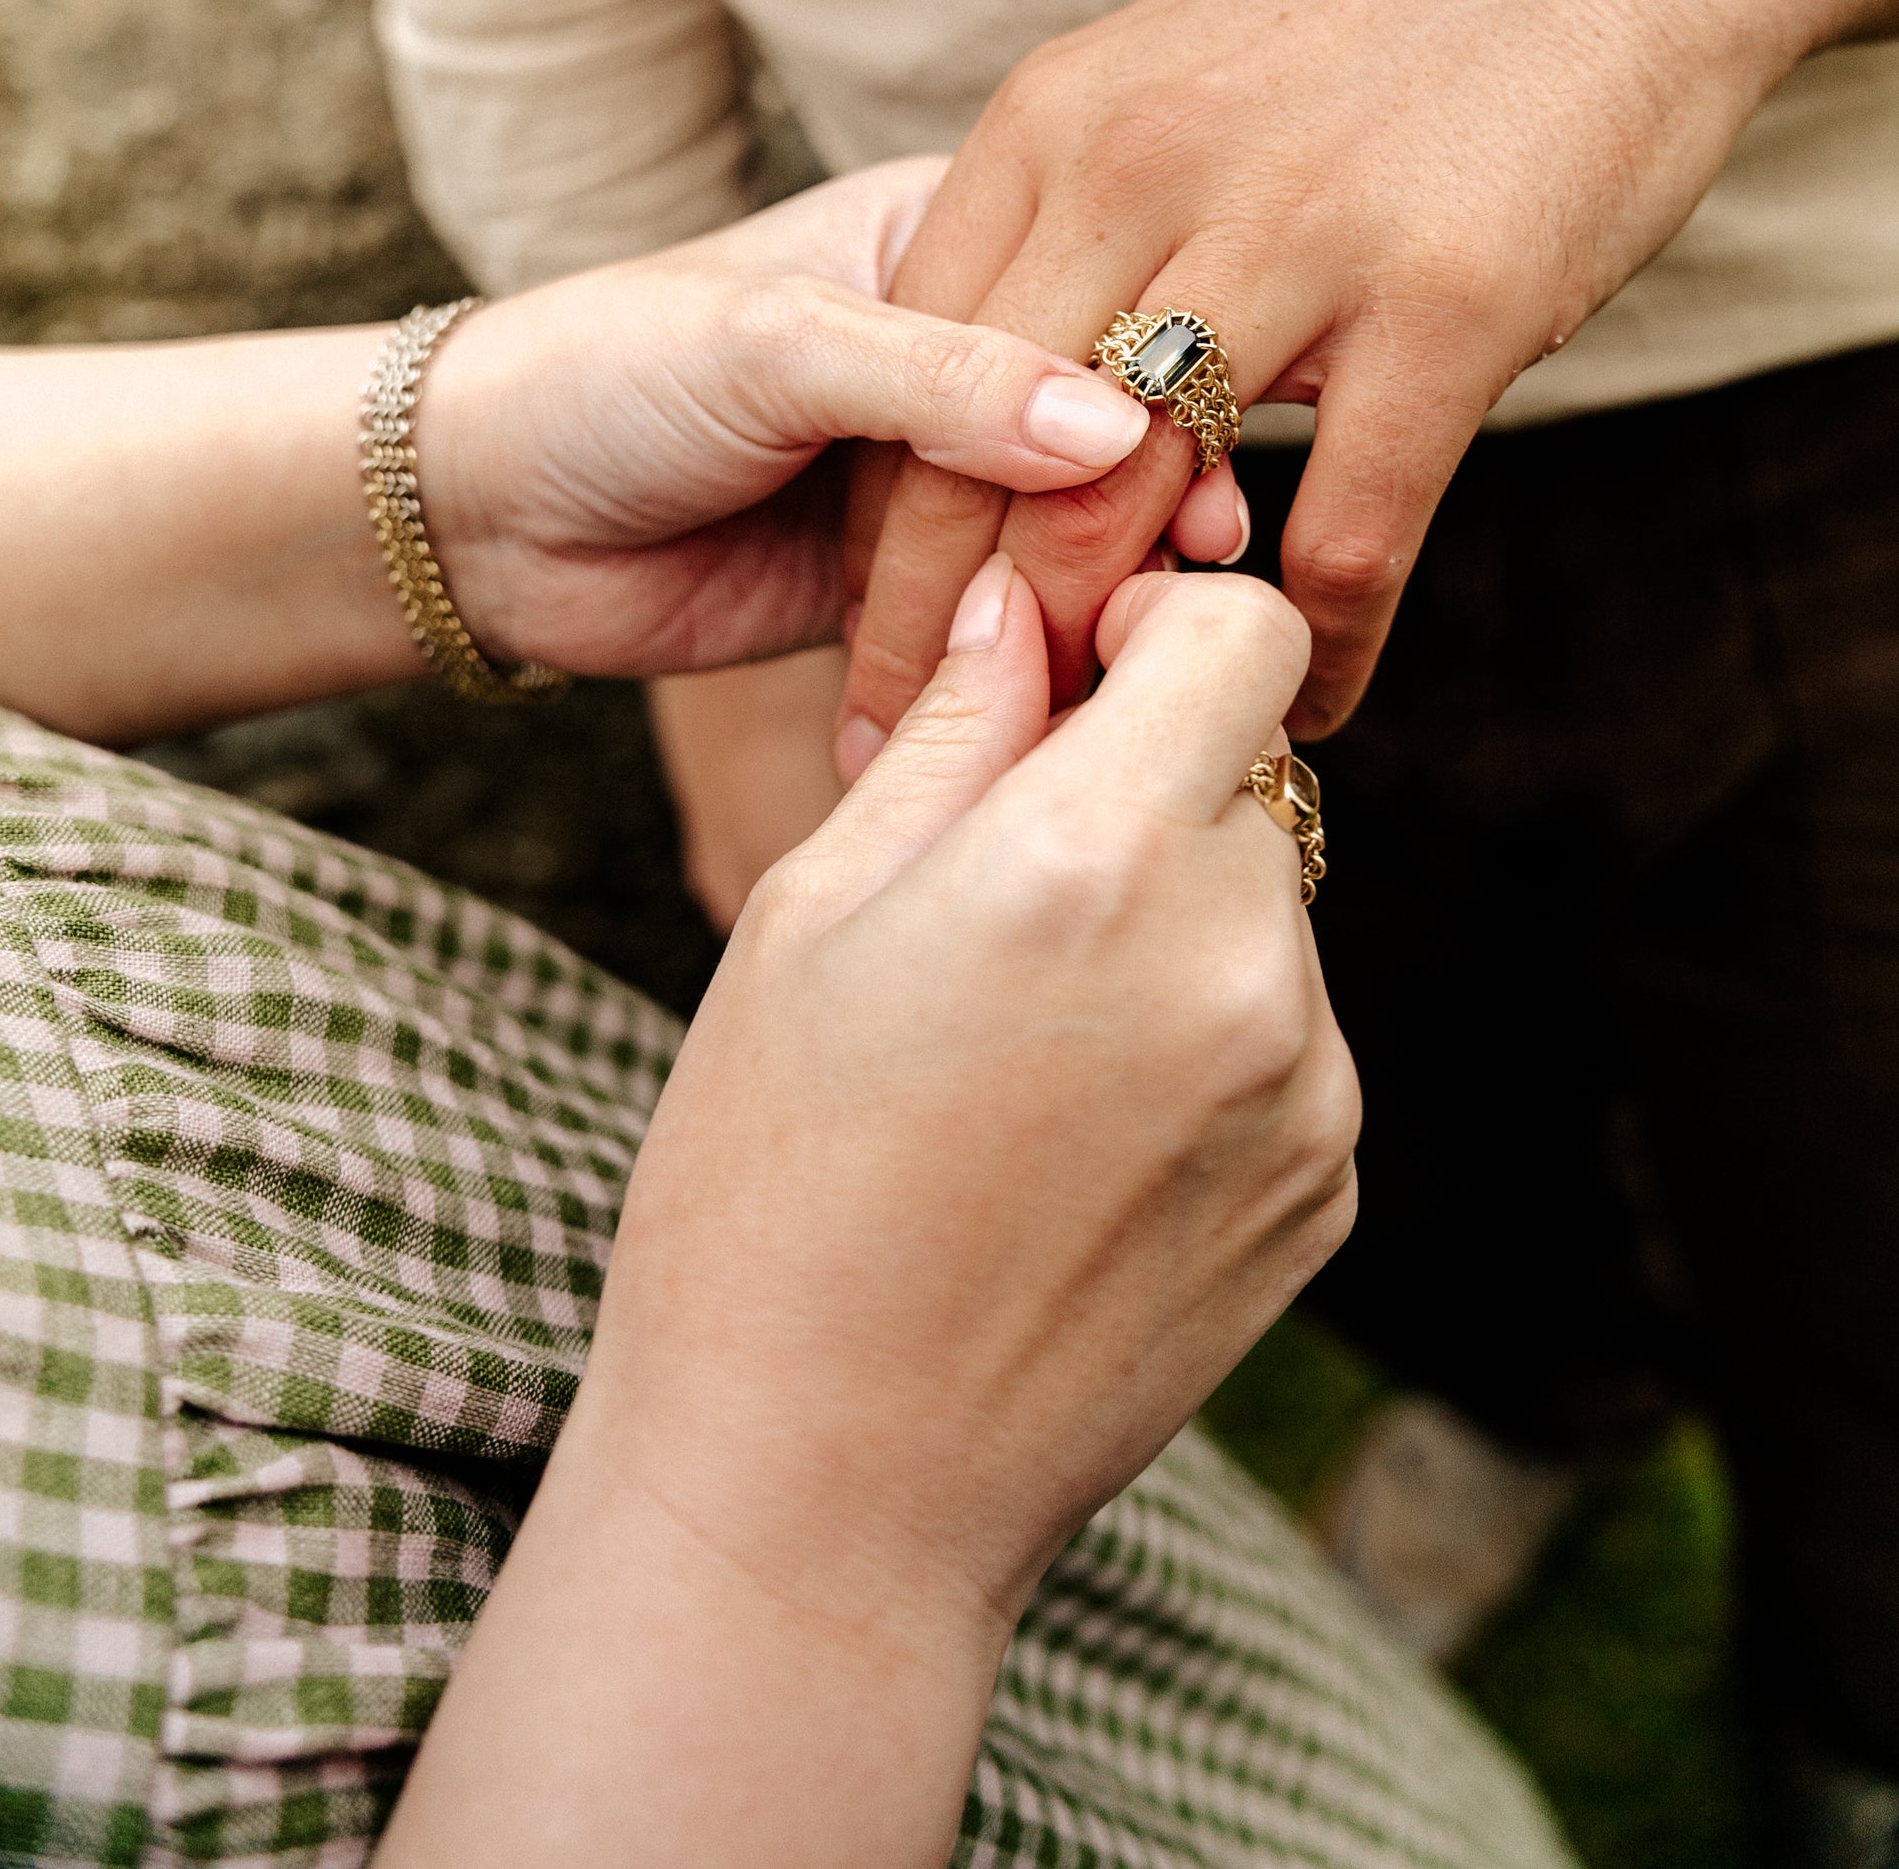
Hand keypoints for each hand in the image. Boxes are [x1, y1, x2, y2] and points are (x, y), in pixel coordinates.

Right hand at [379, 560, 1356, 1867]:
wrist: (824, 1488)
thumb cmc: (765, 1180)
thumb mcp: (810, 913)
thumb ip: (951, 732)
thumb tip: (1023, 606)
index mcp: (1093, 859)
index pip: (1247, 631)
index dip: (1164, 625)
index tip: (1084, 676)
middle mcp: (1238, 959)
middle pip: (1252, 772)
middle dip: (1150, 787)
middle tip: (1007, 893)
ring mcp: (1304, 1088)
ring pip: (1269, 908)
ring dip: (1178, 921)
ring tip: (1024, 1048)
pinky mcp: (1330, 1188)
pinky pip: (1287, 1038)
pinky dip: (1208, 1043)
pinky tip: (1075, 1138)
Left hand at [416, 156, 1153, 677]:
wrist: (480, 511)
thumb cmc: (609, 371)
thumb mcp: (775, 343)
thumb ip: (942, 376)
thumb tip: (1115, 422)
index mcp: (947, 238)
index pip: (1097, 287)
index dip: (1168, 361)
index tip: (1236, 435)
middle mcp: (964, 351)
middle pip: (1103, 417)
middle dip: (1159, 487)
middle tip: (1213, 555)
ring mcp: (943, 472)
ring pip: (1065, 526)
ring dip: (1108, 578)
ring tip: (1165, 629)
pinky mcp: (914, 582)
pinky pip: (1006, 616)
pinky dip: (1047, 648)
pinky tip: (1098, 678)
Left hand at [840, 0, 1898, 755]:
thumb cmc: (1403, 24)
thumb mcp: (1186, 84)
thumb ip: (1088, 229)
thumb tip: (1022, 392)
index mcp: (1057, 120)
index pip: (911, 360)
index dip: (880, 522)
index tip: (868, 637)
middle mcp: (1140, 170)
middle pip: (982, 451)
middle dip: (940, 630)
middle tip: (920, 757)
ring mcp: (1290, 235)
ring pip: (1123, 505)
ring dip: (1093, 658)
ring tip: (1074, 758)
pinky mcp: (1441, 305)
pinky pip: (1343, 531)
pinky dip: (1314, 637)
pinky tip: (1311, 695)